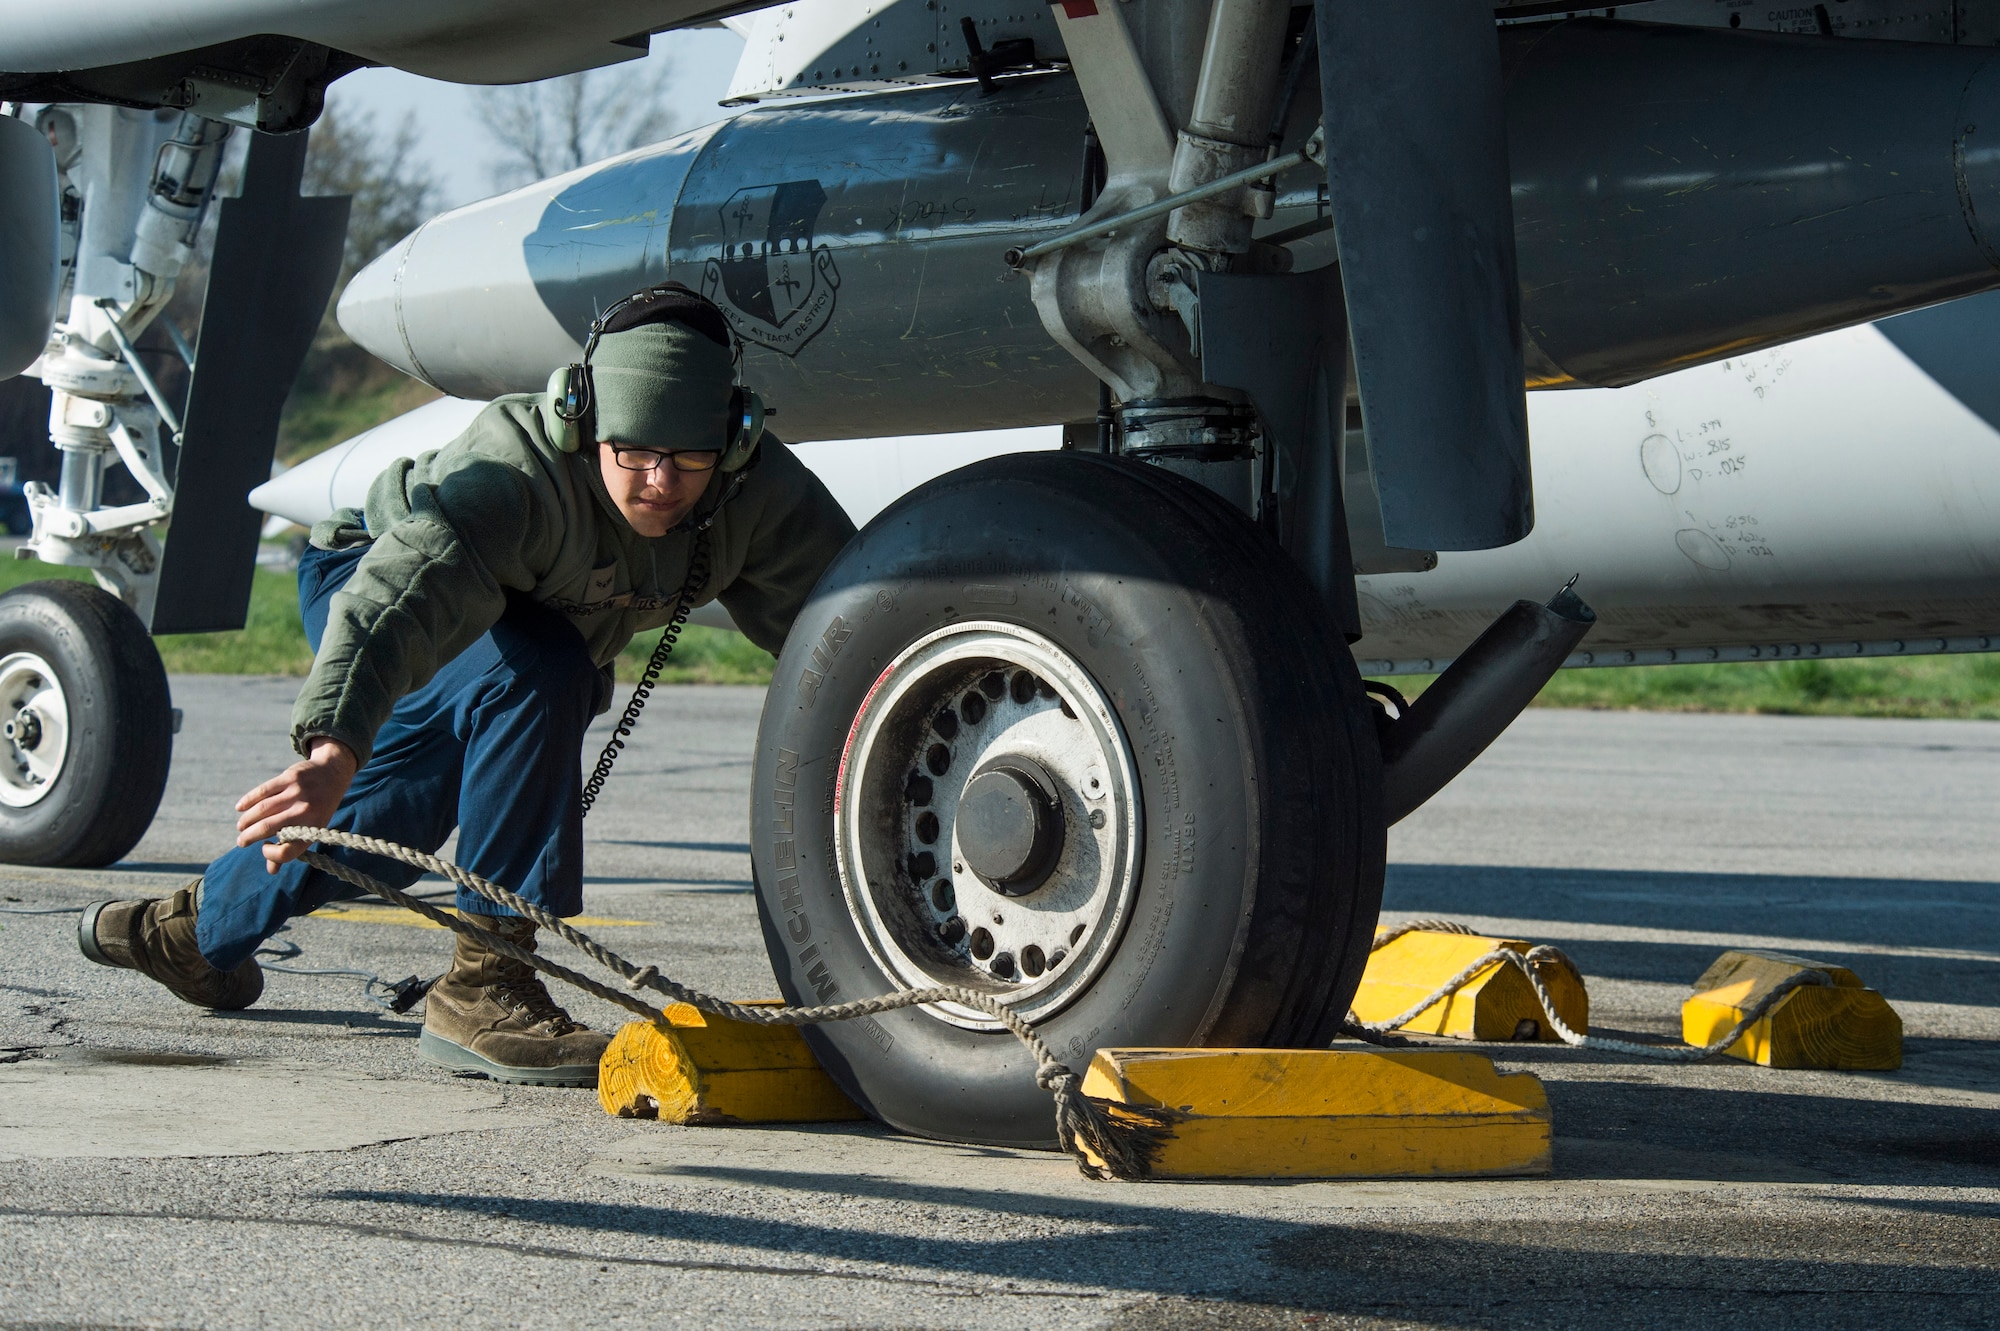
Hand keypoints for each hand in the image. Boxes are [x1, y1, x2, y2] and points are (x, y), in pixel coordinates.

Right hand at [235, 737, 358, 871]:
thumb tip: (271, 871)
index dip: (271, 854)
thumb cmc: (317, 809)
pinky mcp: (290, 777)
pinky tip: (240, 808)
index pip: (286, 851)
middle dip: (248, 837)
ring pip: (262, 810)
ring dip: (246, 821)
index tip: (264, 847)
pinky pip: (262, 791)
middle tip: (241, 841)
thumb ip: (291, 849)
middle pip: (267, 829)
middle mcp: (306, 813)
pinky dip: (248, 801)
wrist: (333, 774)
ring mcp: (298, 793)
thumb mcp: (312, 829)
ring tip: (241, 827)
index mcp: (313, 830)